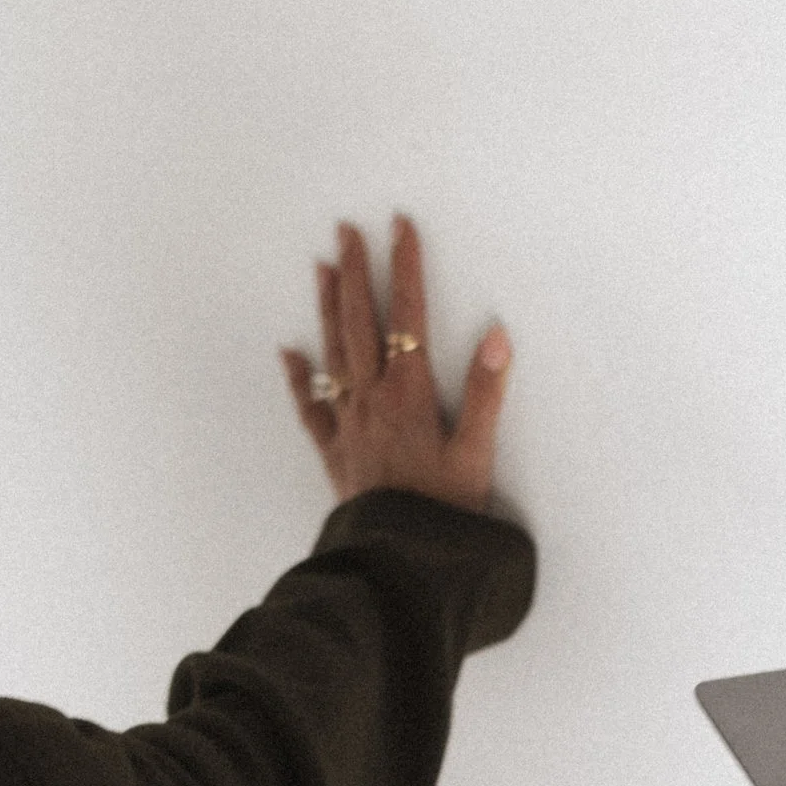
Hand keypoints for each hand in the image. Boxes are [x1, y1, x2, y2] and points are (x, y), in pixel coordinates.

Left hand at [282, 212, 511, 512]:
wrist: (402, 559)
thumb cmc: (444, 512)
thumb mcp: (476, 453)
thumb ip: (485, 392)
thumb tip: (496, 337)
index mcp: (409, 393)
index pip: (407, 315)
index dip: (404, 267)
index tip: (399, 226)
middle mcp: (372, 399)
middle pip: (358, 322)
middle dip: (354, 271)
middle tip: (347, 230)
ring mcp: (348, 423)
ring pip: (332, 352)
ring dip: (326, 307)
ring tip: (321, 267)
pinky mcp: (335, 451)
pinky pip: (311, 407)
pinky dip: (299, 377)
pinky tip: (289, 354)